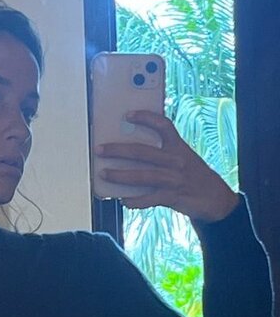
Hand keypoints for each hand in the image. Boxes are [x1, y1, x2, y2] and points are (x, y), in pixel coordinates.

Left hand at [95, 110, 239, 222]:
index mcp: (179, 147)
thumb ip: (164, 153)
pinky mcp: (173, 197)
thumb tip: (132, 152)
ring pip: (142, 175)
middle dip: (117, 150)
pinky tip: (123, 200)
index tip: (128, 115)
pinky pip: (149, 199)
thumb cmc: (195, 176)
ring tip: (104, 173)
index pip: (163, 126)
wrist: (216, 199)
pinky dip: (134, 200)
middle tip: (100, 149)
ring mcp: (174, 179)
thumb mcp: (185, 158)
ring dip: (120, 175)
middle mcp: (176, 161)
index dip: (145, 118)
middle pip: (142, 152)